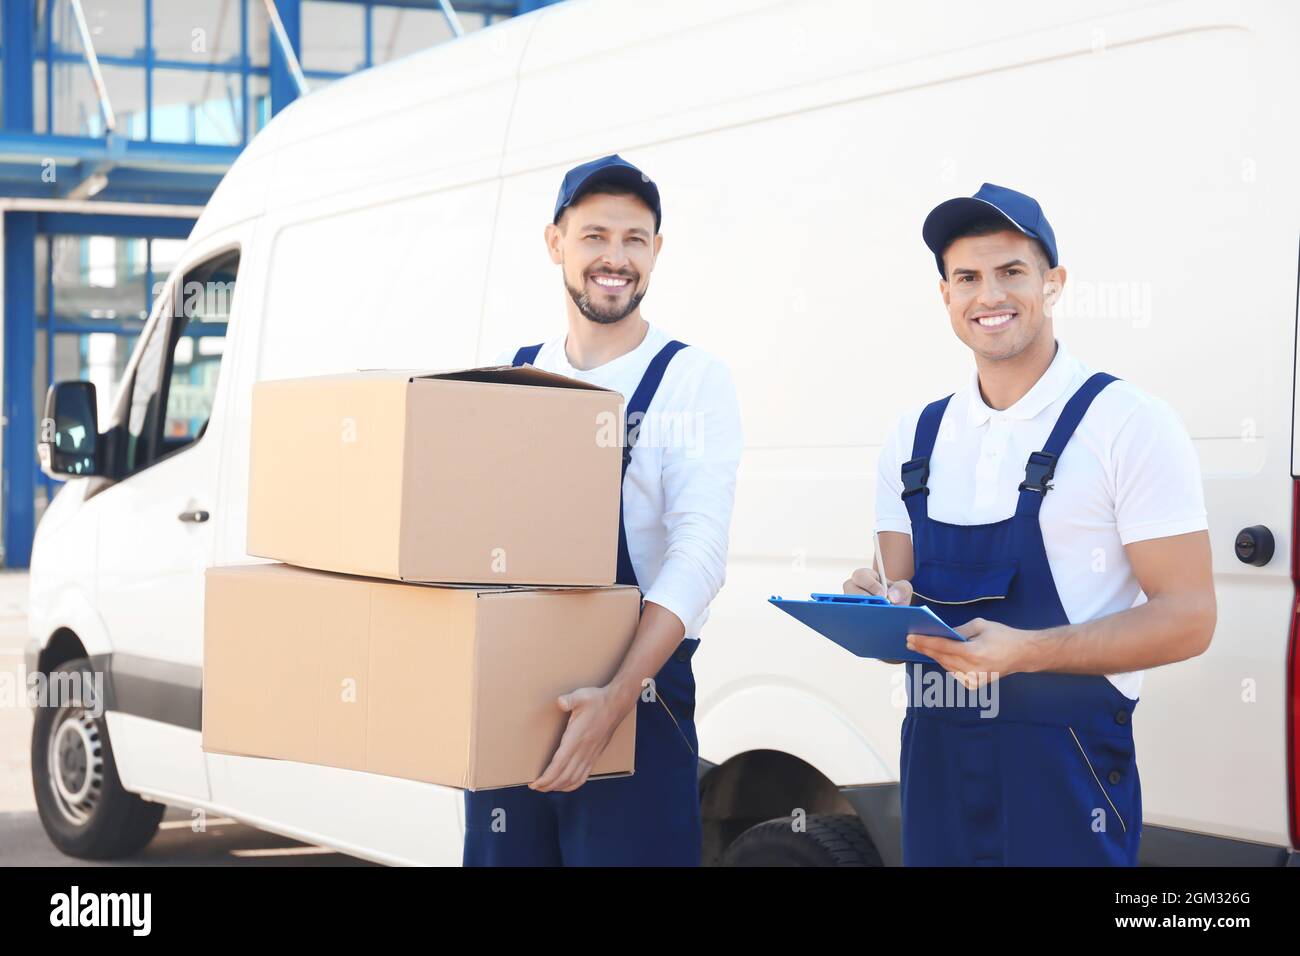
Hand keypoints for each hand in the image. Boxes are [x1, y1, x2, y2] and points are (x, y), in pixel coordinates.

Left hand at [530, 685, 629, 792]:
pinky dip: (573, 785)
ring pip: (574, 779)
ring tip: (546, 788)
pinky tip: (566, 785)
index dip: (546, 778)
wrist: (616, 704)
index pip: (559, 765)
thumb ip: (570, 700)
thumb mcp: (581, 696)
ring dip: (559, 786)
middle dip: (548, 785)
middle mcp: (583, 750)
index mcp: (576, 738)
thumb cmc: (597, 700)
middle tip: (535, 787)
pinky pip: (584, 776)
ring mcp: (590, 755)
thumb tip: (560, 702)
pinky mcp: (595, 755)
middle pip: (564, 776)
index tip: (535, 784)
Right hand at [844, 568, 912, 663]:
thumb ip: (902, 588)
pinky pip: (850, 620)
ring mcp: (849, 603)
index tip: (882, 595)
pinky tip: (873, 630)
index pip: (861, 576)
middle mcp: (853, 588)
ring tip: (875, 620)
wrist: (894, 610)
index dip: (870, 584)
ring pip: (847, 606)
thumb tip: (892, 597)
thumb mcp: (903, 589)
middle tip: (878, 609)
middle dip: (863, 599)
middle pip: (849, 591)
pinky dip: (860, 625)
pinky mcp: (850, 616)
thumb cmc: (896, 595)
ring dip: (861, 613)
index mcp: (865, 577)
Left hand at [907, 617, 1031, 688]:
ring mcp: (973, 680)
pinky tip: (937, 656)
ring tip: (919, 647)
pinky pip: (954, 673)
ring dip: (933, 656)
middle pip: (941, 658)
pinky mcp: (974, 685)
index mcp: (974, 652)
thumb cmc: (1002, 636)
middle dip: (924, 649)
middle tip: (910, 642)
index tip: (911, 637)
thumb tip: (939, 633)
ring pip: (946, 666)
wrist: (1022, 654)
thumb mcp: (980, 625)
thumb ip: (958, 631)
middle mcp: (972, 669)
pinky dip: (946, 664)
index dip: (925, 642)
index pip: (943, 647)